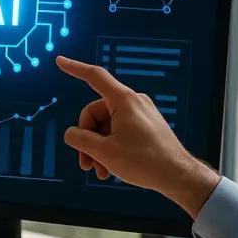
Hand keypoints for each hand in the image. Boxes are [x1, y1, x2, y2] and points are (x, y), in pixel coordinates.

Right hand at [56, 56, 220, 217]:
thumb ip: (80, 139)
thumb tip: (71, 134)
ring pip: (106, 126)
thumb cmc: (145, 162)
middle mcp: (133, 102)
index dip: (74, 68)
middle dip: (88, 139)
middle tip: (86, 163)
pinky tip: (110, 167)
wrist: (177, 176)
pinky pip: (119, 131)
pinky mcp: (145, 126)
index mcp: (123, 101)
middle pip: (96, 113)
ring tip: (100, 171)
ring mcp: (140, 114)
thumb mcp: (104, 152)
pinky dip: (111, 147)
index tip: (60, 61)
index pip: (94, 76)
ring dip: (99, 148)